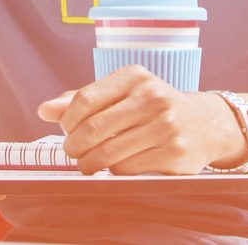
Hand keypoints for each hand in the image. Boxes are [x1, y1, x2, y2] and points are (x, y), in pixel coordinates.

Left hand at [35, 65, 245, 174]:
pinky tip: (118, 165)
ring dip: (90, 163)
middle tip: (72, 154)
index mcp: (134, 76)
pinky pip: (127, 169)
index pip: (84, 100)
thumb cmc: (152, 107)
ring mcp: (166, 125)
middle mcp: (152, 97)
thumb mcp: (121, 94)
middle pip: (92, 129)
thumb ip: (82, 101)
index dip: (66, 122)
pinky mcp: (174, 153)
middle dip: (74, 147)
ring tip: (89, 163)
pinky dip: (116, 171)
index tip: (65, 132)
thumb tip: (43, 110)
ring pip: (108, 153)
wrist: (204, 123)